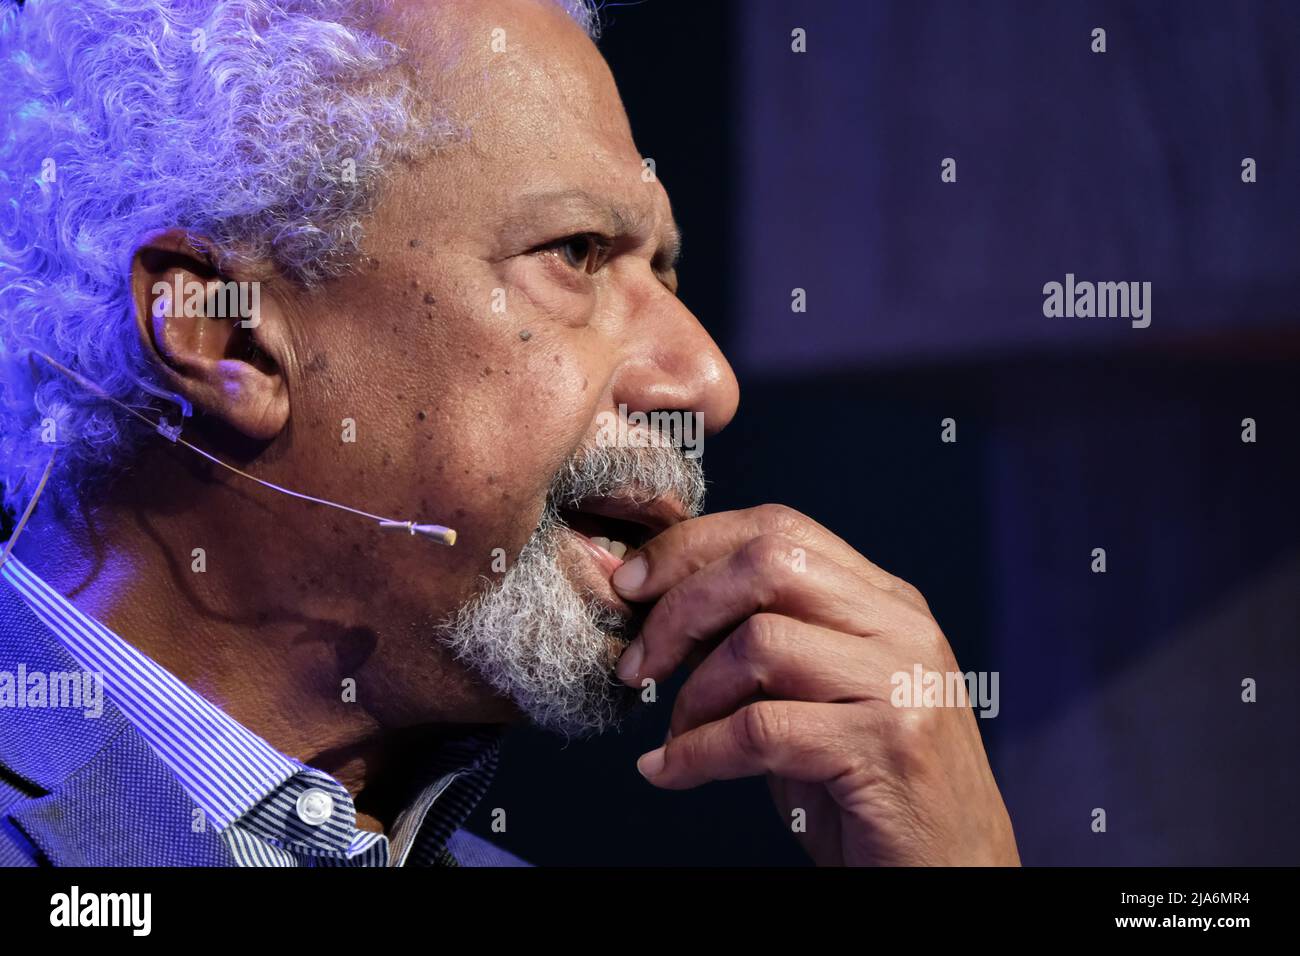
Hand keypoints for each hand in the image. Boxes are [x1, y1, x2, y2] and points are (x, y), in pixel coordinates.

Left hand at [611, 504, 1019, 865]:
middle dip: (680, 607)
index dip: (691, 547)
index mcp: (884, 602)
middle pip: (768, 562)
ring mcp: (902, 682)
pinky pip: (762, 729)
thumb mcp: (817, 699)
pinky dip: (698, 753)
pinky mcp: (890, 746)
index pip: (778, 528)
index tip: (631, 586)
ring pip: (760, 642)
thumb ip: (761, 645)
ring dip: (693, 694)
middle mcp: (901, 626)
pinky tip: (671, 772)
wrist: (954, 874)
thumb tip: (658, 608)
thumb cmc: (870, 791)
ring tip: (677, 736)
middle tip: (638, 664)